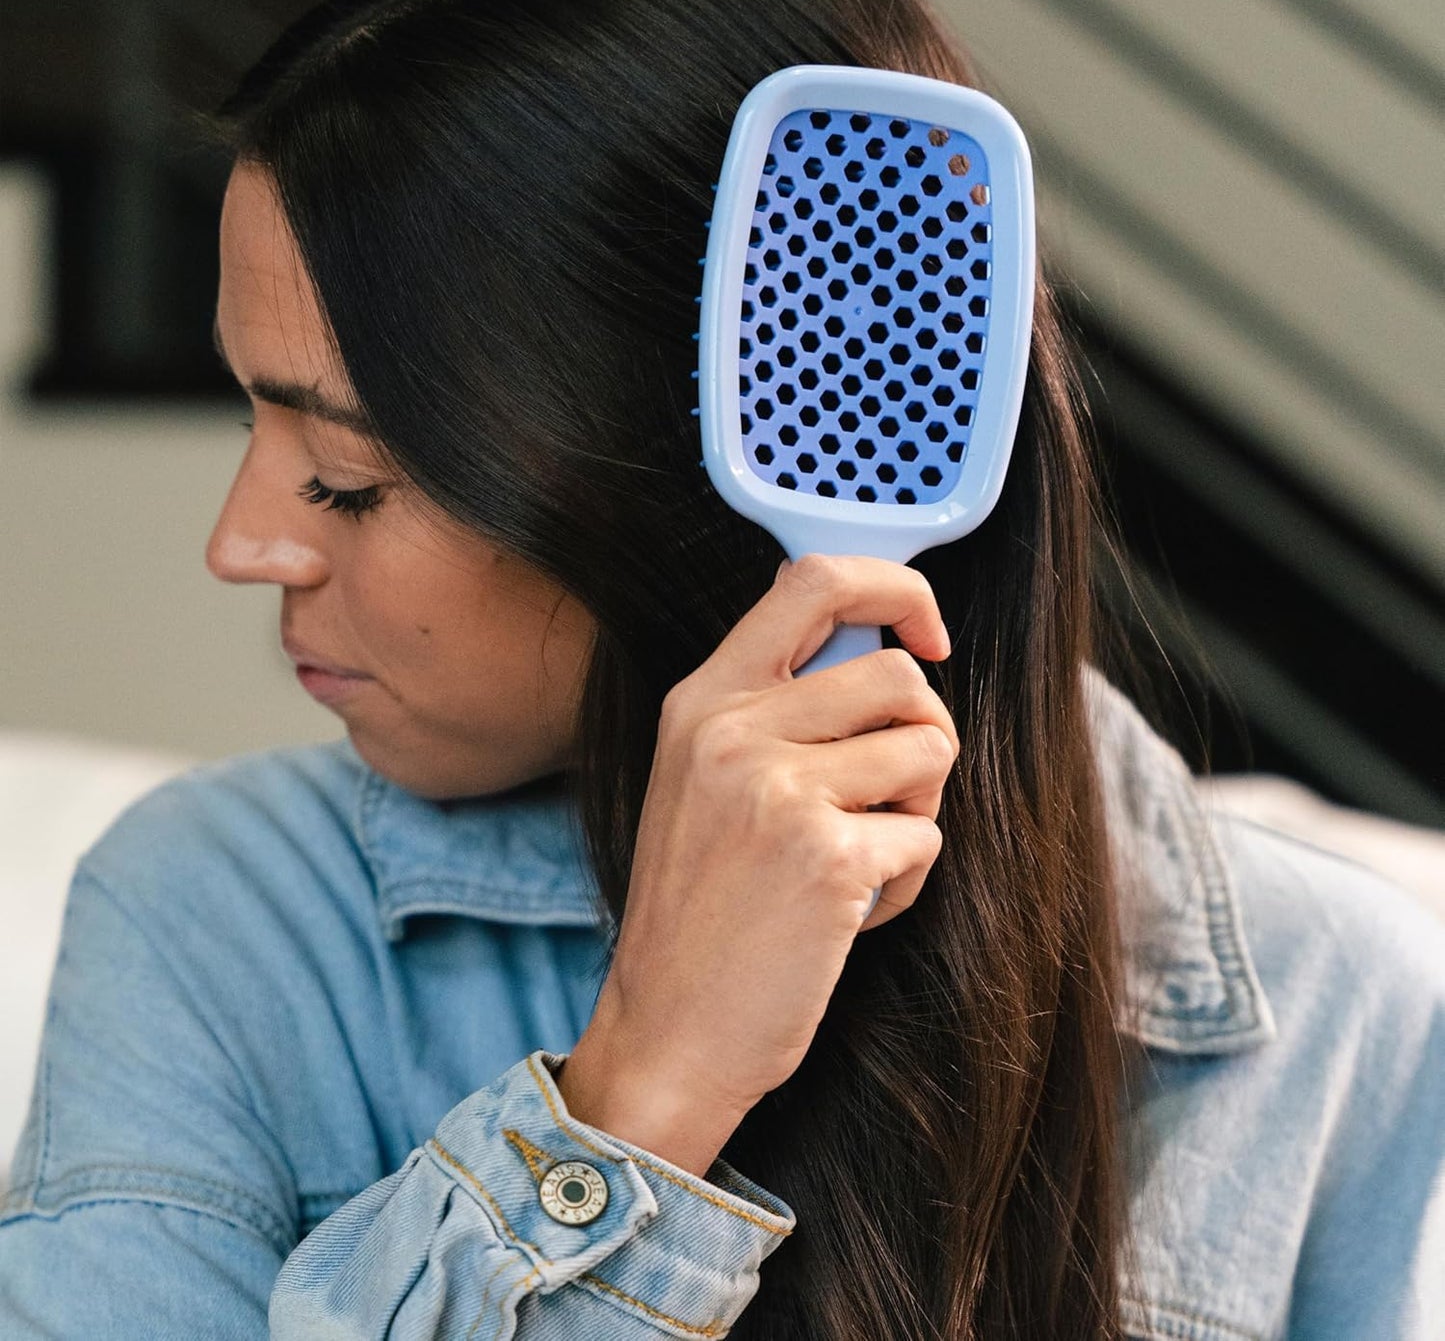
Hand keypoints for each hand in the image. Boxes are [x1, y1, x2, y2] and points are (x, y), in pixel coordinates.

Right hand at [581, 553, 957, 1128]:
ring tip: (857, 859)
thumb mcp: (704, 781)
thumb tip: (884, 653)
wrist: (668, 1032)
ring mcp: (778, 789)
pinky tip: (848, 915)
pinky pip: (926, 833)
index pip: (813, 580)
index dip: (895, 590)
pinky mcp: (828, 857)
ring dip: (916, 808)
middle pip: (899, 675)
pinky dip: (907, 879)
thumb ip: (773, 708)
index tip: (927, 634)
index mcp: (702, 700)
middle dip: (921, 735)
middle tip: (885, 795)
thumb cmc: (702, 909)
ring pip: (929, 747)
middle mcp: (733, 729)